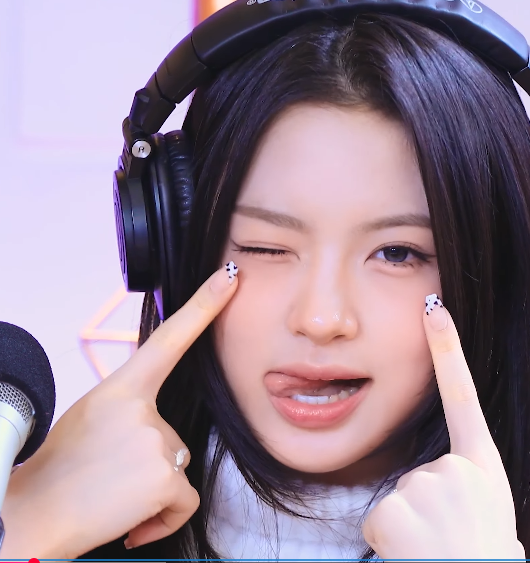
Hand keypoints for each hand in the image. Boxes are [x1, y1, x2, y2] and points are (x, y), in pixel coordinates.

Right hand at [1, 264, 238, 558]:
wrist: (29, 517)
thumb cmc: (61, 468)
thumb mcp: (91, 417)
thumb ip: (131, 408)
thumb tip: (158, 431)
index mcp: (121, 388)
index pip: (170, 339)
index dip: (204, 305)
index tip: (229, 278)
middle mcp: (143, 408)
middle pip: (173, 433)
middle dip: (148, 460)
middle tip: (106, 474)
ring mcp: (155, 441)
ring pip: (177, 465)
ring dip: (152, 486)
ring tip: (111, 494)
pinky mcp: (164, 478)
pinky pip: (184, 499)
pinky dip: (162, 516)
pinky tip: (130, 522)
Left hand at [361, 296, 525, 560]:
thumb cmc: (481, 558)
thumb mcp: (489, 514)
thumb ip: (468, 483)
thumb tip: (450, 485)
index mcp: (484, 467)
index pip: (464, 394)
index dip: (448, 347)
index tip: (435, 306)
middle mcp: (459, 469)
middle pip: (417, 470)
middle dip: (421, 506)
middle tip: (445, 539)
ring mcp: (429, 486)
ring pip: (397, 496)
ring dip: (407, 526)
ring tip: (434, 550)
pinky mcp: (396, 509)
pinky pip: (378, 519)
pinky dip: (389, 541)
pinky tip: (414, 555)